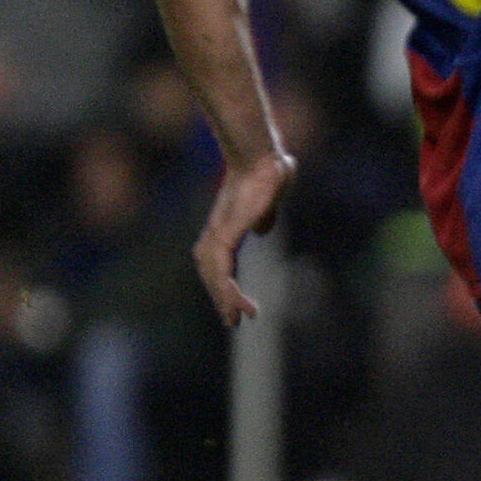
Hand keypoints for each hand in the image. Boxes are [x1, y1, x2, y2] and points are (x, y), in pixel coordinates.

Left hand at [194, 151, 295, 325]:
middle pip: (212, 273)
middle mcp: (216, 232)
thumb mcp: (268, 202)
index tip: (234, 300)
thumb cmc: (268, 172)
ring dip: (225, 299)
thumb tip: (262, 231)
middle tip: (232, 322)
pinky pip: (222, 270)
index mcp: (225, 225)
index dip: (225, 282)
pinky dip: (229, 290)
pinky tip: (238, 305)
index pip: (218, 261)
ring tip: (237, 320)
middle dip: (221, 297)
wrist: (263, 159)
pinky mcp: (225, 235)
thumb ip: (264, 217)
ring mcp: (218, 234)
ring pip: (215, 276)